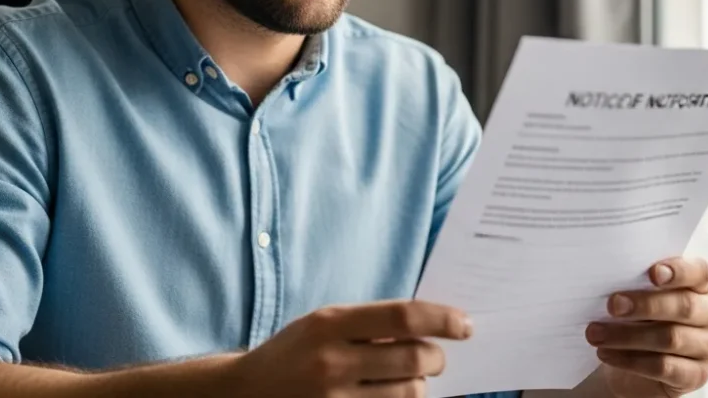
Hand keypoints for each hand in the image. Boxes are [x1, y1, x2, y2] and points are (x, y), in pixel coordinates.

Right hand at [230, 300, 470, 397]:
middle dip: (437, 358)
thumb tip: (430, 325)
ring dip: (420, 385)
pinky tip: (393, 395)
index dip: (441, 319)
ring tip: (408, 379)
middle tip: (436, 357)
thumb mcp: (323, 324)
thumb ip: (370, 323)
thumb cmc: (294, 353)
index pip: (402, 317)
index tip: (464, 325)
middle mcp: (332, 362)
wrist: (243, 394)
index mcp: (330, 324)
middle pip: (413, 359)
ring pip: (409, 393)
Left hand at [586, 258, 707, 397]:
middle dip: (645, 305)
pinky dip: (631, 360)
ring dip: (627, 336)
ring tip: (596, 334)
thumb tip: (613, 281)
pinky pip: (664, 367)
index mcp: (701, 286)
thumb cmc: (637, 318)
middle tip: (612, 305)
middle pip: (684, 306)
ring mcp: (707, 347)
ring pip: (670, 338)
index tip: (653, 272)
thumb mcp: (638, 296)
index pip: (699, 272)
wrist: (632, 362)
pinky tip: (607, 354)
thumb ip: (636, 284)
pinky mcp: (696, 375)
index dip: (679, 271)